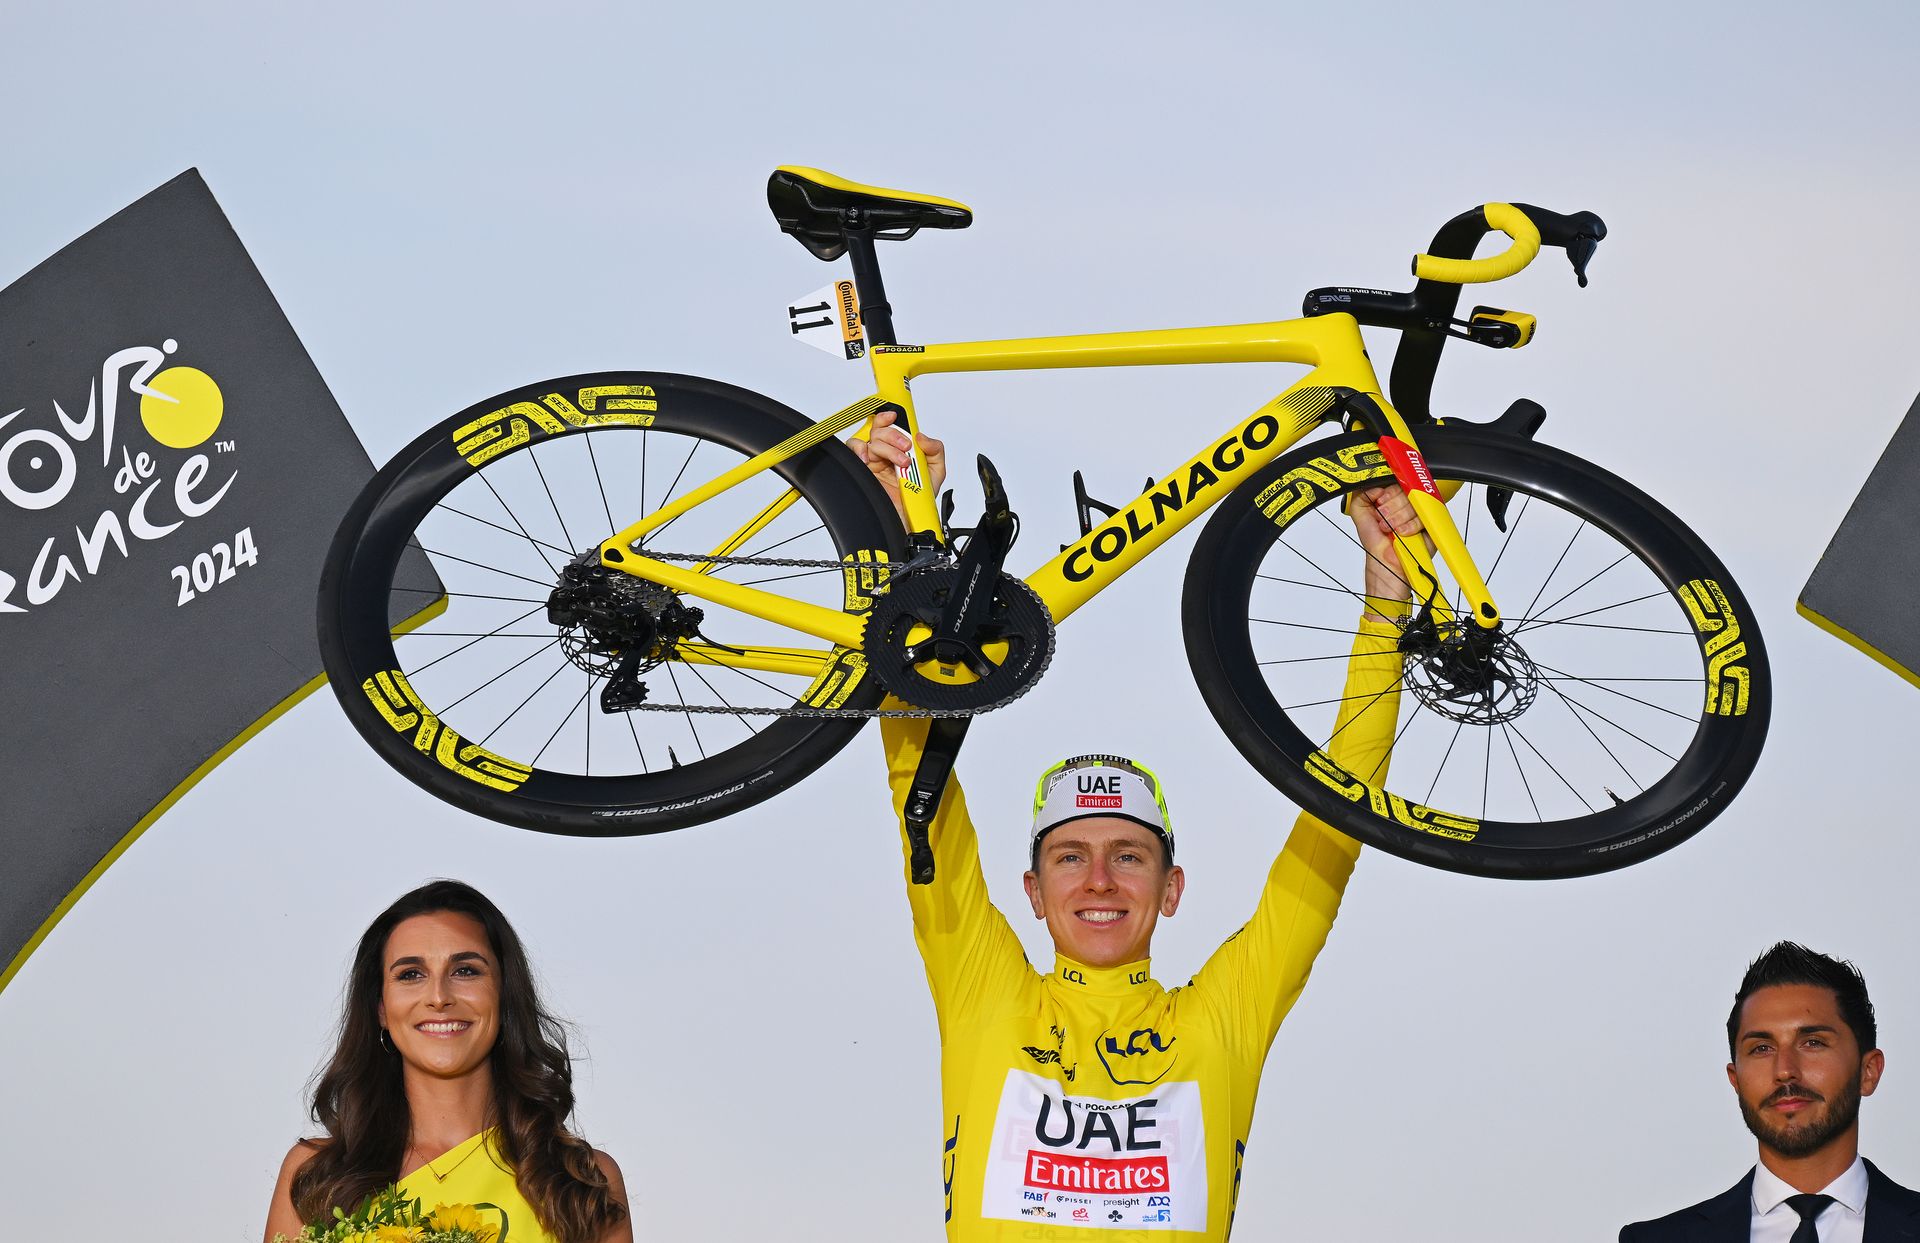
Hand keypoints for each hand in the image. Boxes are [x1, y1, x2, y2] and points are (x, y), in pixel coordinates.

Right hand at [848, 408, 946, 528]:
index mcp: (901, 448)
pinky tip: (870, 460)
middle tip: (907, 447)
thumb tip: (921, 436)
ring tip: (901, 461)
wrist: (908, 519)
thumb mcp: (936, 472)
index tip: (897, 416)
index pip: (892, 425)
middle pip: (881, 428)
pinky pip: (853, 449)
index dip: (891, 416)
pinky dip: (859, 450)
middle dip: (895, 435)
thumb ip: (935, 450)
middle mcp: (886, 452)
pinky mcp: (862, 469)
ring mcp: (873, 460)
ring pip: (871, 439)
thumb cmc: (918, 498)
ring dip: (886, 447)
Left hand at [1351, 484, 1422, 620]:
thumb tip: (1371, 484)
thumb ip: (1361, 498)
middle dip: (1392, 505)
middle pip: (1408, 488)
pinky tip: (1403, 534)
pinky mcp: (1432, 528)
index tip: (1379, 501)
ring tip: (1391, 530)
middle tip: (1383, 519)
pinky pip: (1426, 517)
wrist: (1388, 575)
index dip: (1388, 489)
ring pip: (1417, 501)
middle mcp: (1409, 507)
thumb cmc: (1377, 552)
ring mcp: (1422, 517)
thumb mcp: (1361, 520)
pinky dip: (1412, 525)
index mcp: (1393, 502)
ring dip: (1400, 516)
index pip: (1397, 481)